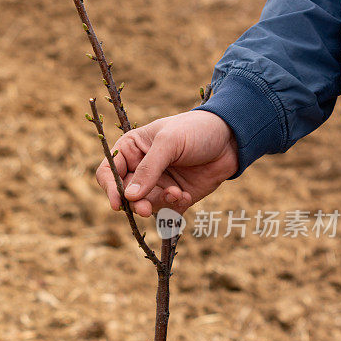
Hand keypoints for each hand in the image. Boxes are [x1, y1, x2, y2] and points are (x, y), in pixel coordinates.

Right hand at [96, 110, 237, 216]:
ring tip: (177, 194)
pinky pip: (166, 210)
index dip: (110, 188)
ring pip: (145, 204)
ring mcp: (157, 183)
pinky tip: (185, 195)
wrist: (232, 138)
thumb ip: (148, 170)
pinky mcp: (174, 195)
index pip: (108, 171)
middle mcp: (141, 168)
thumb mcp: (169, 143)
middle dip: (136, 203)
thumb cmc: (196, 130)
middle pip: (125, 193)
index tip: (117, 203)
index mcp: (131, 149)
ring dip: (158, 203)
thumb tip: (129, 197)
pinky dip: (174, 206)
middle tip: (146, 209)